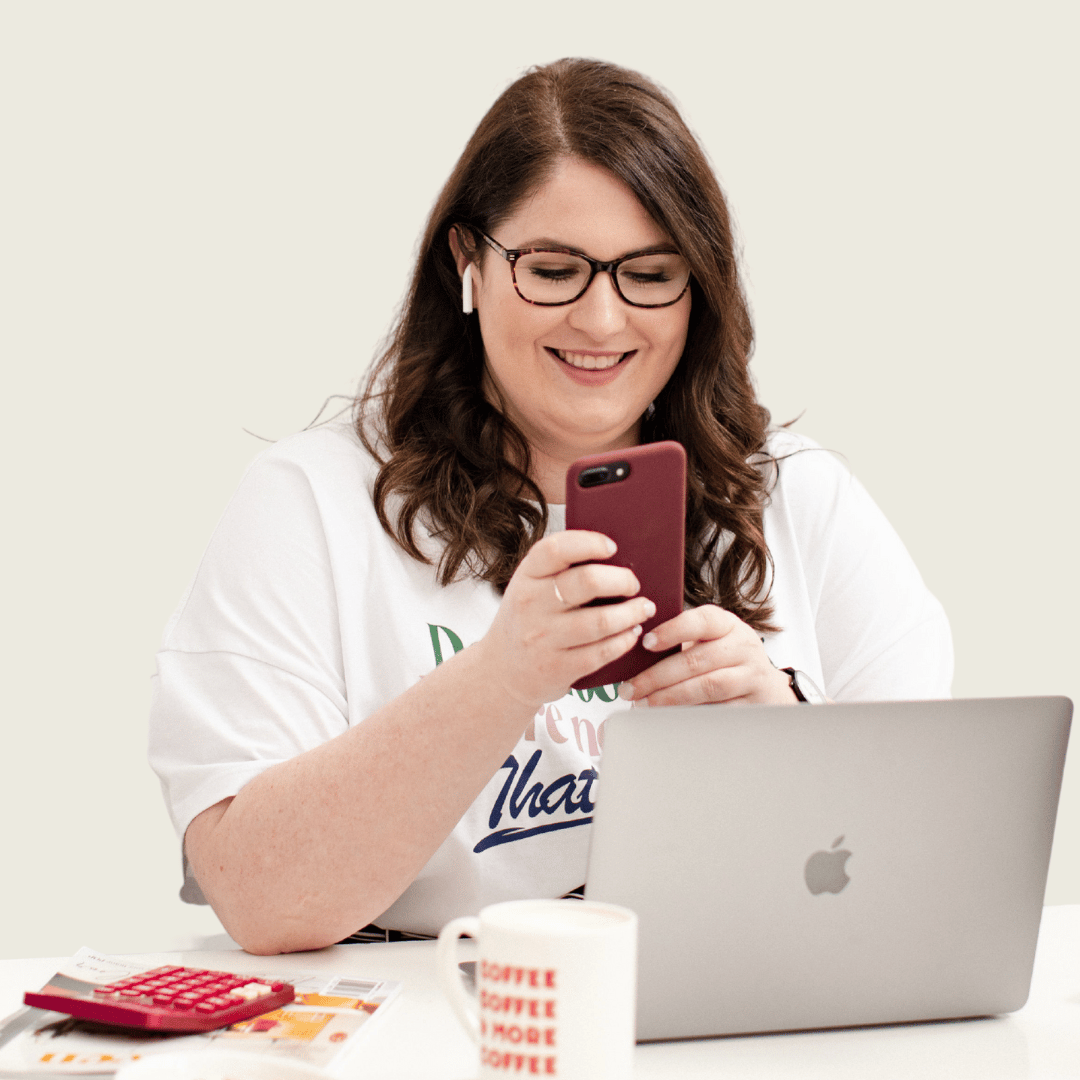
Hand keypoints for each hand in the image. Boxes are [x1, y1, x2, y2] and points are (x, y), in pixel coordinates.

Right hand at [477, 531, 656, 708]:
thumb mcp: (530, 588)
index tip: (612, 547)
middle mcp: (531, 605)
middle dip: (622, 580)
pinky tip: (631, 633)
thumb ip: (559, 570)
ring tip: (643, 609)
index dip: (589, 543)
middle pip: (588, 582)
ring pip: (601, 621)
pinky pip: (601, 652)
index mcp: (526, 576)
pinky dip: (624, 641)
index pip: (556, 549)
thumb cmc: (527, 620)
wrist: (501, 671)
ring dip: (631, 613)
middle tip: (634, 584)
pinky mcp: (557, 667)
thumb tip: (615, 553)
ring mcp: (543, 638)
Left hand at [616, 605, 797, 706]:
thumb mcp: (709, 642)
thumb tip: (633, 652)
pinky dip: (690, 714)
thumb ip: (680, 642)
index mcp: (727, 624)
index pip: (702, 620)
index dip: (673, 630)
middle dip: (658, 676)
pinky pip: (718, 711)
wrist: (766, 688)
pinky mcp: (753, 704)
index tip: (646, 643)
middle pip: (697, 660)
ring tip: (644, 703)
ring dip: (670, 697)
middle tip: (631, 688)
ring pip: (707, 686)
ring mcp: (751, 676)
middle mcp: (743, 646)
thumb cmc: (725, 661)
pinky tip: (668, 716)